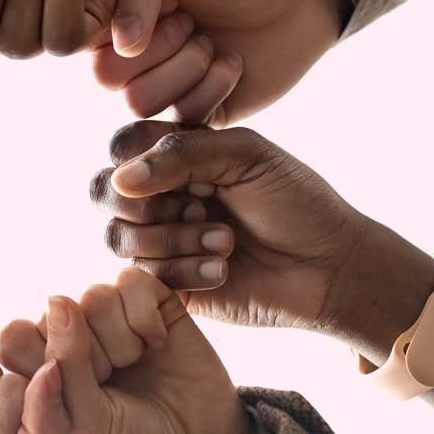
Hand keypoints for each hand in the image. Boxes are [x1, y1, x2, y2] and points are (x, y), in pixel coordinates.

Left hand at [0, 269, 251, 433]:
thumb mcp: (90, 422)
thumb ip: (67, 365)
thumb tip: (58, 298)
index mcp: (44, 370)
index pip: (15, 336)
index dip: (44, 357)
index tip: (76, 393)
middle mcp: (74, 339)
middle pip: (60, 314)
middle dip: (92, 356)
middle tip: (116, 385)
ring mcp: (113, 319)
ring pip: (95, 295)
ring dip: (119, 337)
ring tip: (136, 363)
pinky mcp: (153, 303)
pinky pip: (131, 280)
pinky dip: (144, 314)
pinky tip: (158, 342)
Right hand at [90, 123, 369, 334]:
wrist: (329, 267)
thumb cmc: (297, 203)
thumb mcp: (246, 155)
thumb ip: (181, 153)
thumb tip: (120, 179)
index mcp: (176, 156)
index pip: (121, 146)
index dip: (140, 160)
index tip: (193, 172)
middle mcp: (159, 196)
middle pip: (103, 192)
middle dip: (148, 204)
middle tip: (202, 207)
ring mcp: (160, 242)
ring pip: (118, 237)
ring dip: (174, 239)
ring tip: (227, 243)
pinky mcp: (167, 287)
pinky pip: (144, 277)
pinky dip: (186, 271)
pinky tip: (225, 271)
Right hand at [91, 0, 345, 124]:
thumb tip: (120, 45)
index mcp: (114, 14)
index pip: (80, 39)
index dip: (117, 26)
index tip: (163, 0)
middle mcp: (128, 56)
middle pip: (105, 78)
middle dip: (158, 46)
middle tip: (192, 21)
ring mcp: (161, 89)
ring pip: (140, 104)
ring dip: (186, 68)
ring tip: (213, 42)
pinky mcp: (196, 116)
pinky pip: (182, 120)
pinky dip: (212, 89)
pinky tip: (232, 64)